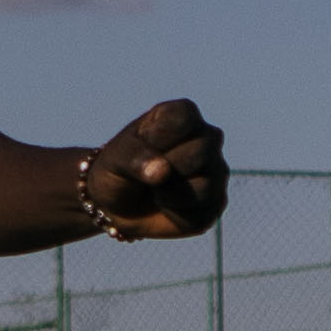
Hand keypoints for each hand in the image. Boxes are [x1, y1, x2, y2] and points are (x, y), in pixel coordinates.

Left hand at [70, 98, 227, 239]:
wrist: (117, 206)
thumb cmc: (118, 171)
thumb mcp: (115, 158)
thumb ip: (135, 157)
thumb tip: (163, 172)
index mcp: (184, 115)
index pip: (184, 120)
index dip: (157, 139)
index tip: (140, 145)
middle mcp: (207, 138)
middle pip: (200, 151)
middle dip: (165, 169)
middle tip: (148, 173)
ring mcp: (215, 171)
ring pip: (204, 185)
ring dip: (168, 195)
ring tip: (156, 190)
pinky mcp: (216, 202)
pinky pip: (203, 213)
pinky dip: (175, 215)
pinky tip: (166, 206)